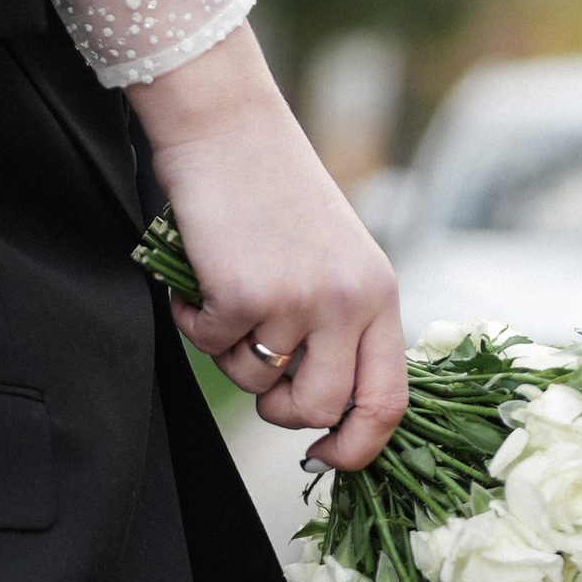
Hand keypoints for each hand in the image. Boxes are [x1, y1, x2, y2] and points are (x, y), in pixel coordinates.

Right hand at [129, 27, 407, 471]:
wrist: (226, 122)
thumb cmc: (270, 185)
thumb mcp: (332, 254)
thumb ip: (339, 321)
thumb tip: (320, 404)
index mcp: (378, 293)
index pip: (390, 400)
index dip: (358, 445)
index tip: (326, 459)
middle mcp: (348, 301)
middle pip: (316, 407)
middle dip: (276, 407)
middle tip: (251, 367)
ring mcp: (297, 298)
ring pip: (253, 377)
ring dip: (226, 347)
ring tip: (222, 290)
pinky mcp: (243, 292)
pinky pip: (208, 344)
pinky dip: (191, 316)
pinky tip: (196, 273)